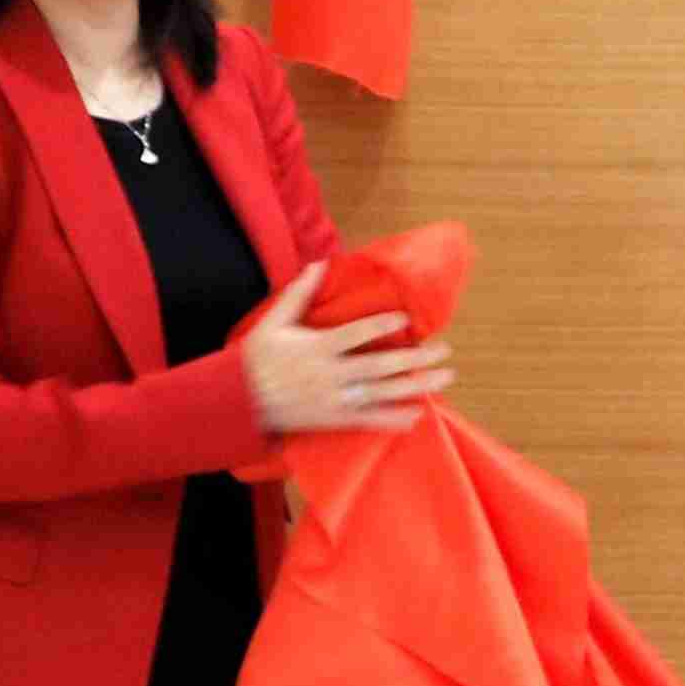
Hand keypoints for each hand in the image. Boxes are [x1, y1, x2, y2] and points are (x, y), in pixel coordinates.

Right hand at [240, 262, 455, 433]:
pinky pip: (369, 421)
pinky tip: (418, 414)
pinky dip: (394, 419)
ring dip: (416, 386)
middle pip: (380, 366)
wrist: (239, 402)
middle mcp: (331, 375)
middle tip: (444, 350)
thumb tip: (318, 264)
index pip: (355, 334)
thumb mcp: (273, 322)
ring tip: (445, 377)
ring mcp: (335, 399)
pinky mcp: (334, 419)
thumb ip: (298, 294)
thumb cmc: (257, 358)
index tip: (407, 318)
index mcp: (317, 348)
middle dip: (414, 359)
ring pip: (382, 393)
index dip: (381, 325)